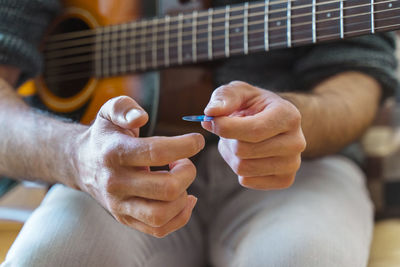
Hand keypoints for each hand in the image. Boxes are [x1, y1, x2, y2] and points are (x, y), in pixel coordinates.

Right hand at [73, 96, 204, 236]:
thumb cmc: (105, 136)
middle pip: (166, 188)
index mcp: (114, 153)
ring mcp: (119, 205)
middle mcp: (115, 183)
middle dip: (188, 172)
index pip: (156, 152)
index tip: (197, 140)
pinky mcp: (125, 218)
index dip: (185, 146)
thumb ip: (124, 108)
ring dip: (183, 196)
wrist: (81, 164)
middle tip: (184, 162)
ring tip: (179, 179)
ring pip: (163, 214)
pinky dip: (180, 216)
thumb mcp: (109, 112)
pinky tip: (184, 197)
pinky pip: (159, 229)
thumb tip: (141, 117)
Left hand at [202, 81, 305, 189]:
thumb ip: (224, 98)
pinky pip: (247, 181)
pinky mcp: (285, 180)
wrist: (273, 122)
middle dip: (228, 141)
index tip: (212, 121)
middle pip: (244, 151)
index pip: (253, 131)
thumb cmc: (253, 105)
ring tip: (237, 141)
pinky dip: (239, 169)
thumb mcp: (239, 92)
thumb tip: (211, 113)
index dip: (225, 128)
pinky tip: (246, 155)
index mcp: (289, 116)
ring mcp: (292, 164)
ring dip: (231, 155)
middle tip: (229, 132)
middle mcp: (296, 142)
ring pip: (243, 168)